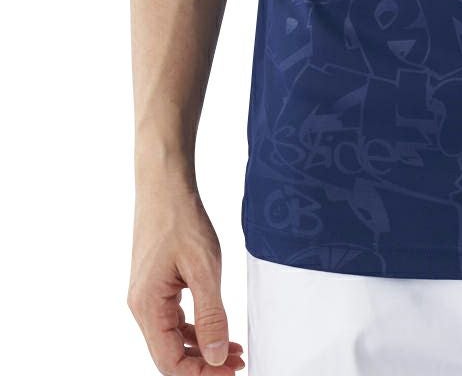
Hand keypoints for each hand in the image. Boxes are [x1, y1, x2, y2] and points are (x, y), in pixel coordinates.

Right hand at [127, 181, 244, 372]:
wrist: (165, 186)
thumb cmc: (181, 220)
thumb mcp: (204, 268)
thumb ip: (211, 315)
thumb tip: (216, 356)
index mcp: (147, 307)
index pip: (169, 362)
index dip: (201, 373)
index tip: (230, 370)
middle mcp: (142, 307)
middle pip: (169, 354)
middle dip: (204, 364)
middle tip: (237, 362)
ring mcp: (147, 296)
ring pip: (172, 337)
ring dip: (202, 347)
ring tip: (234, 349)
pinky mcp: (156, 285)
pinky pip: (173, 318)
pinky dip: (195, 328)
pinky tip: (217, 327)